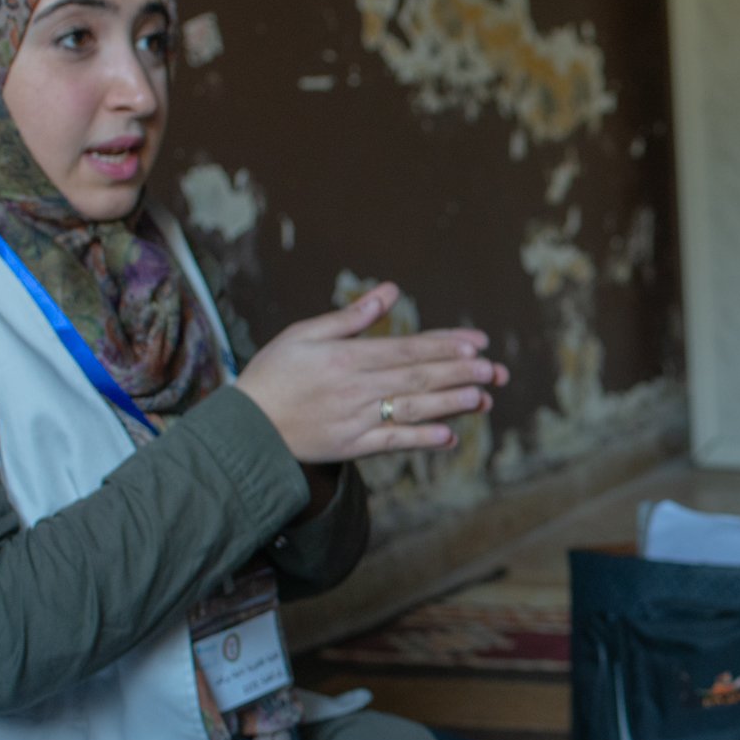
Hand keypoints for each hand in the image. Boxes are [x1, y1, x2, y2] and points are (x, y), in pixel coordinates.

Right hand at [234, 282, 508, 464]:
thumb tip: (389, 291)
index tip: (478, 344)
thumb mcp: (304, 333)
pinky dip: (421, 439)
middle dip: (460, 373)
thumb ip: (350, 316)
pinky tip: (449, 437)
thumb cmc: (273, 374)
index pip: (408, 349)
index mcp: (347, 356)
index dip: (446, 346)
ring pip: (412, 409)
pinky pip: (392, 443)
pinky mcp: (351, 447)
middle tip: (495, 370)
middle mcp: (356, 387)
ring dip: (450, 404)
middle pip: (418, 378)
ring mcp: (356, 419)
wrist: (244, 427)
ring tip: (483, 398)